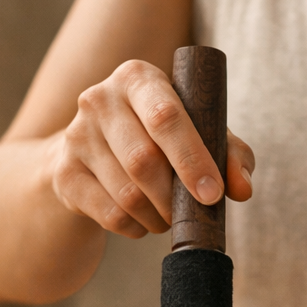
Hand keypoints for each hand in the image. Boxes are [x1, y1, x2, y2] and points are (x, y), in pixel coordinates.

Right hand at [53, 60, 254, 237]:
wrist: (93, 154)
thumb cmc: (160, 140)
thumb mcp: (199, 134)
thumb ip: (229, 155)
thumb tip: (242, 189)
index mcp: (138, 78)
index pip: (166, 117)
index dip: (192, 160)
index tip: (212, 194)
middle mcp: (100, 99)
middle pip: (144, 162)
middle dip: (174, 198)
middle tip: (190, 213)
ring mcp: (76, 136)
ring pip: (128, 195)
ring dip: (158, 217)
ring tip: (168, 216)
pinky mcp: (65, 174)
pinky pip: (111, 215)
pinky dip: (137, 228)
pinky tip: (143, 220)